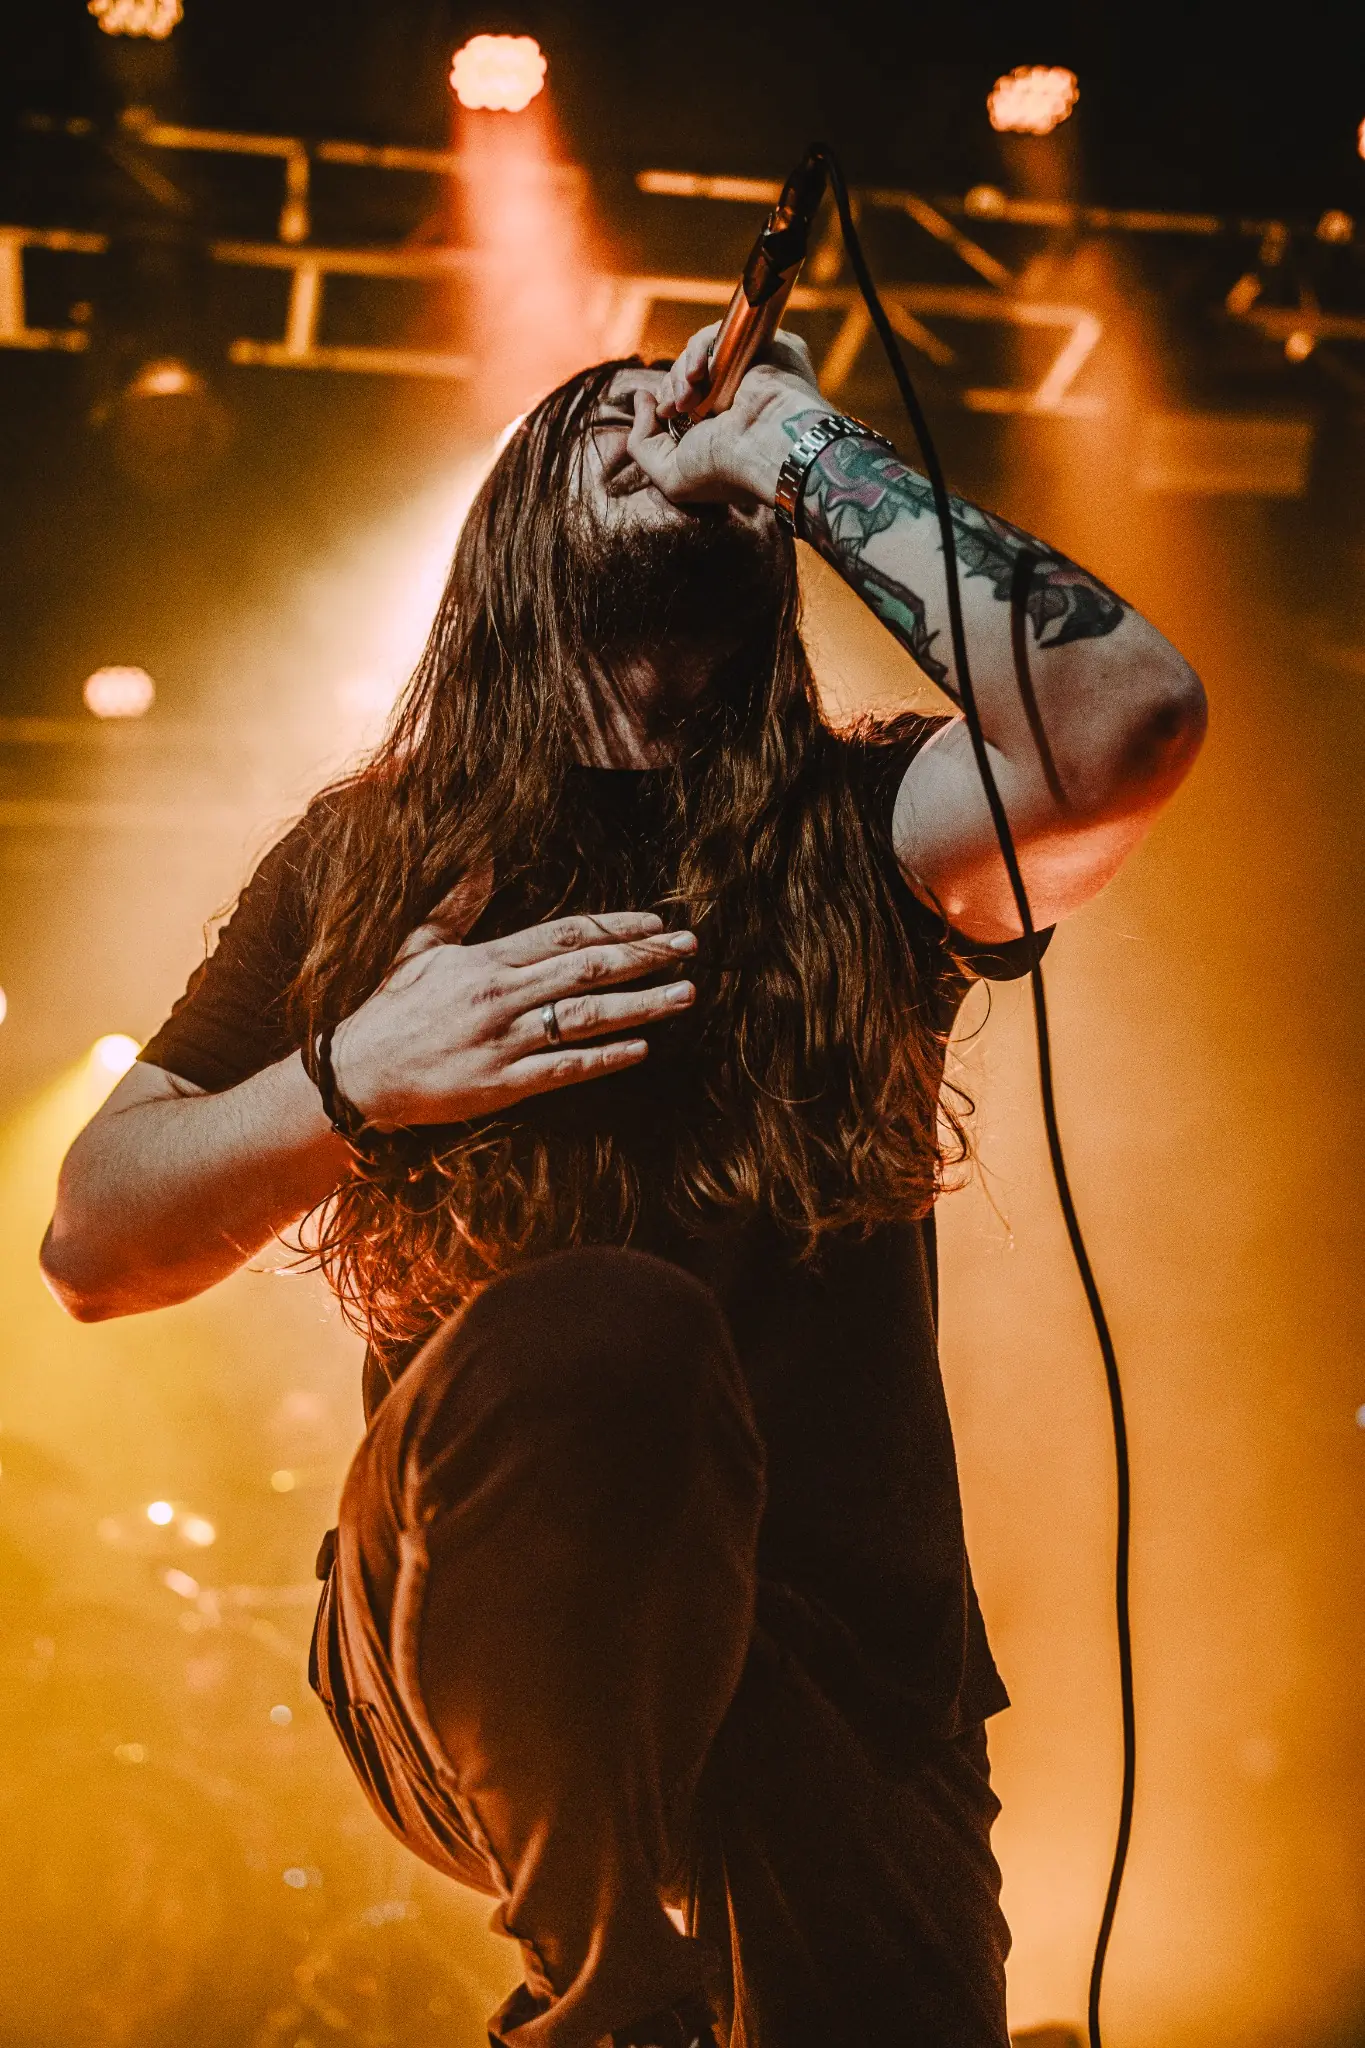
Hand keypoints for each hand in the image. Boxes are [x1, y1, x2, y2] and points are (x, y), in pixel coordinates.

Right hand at [330, 899, 697, 1130]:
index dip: (617, 928)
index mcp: (486, 960)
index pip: (566, 935)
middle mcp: (500, 995)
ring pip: (586, 1016)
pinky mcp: (502, 1085)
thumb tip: (480, 856)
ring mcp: (503, 1041)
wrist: (357, 1074)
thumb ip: (456, 903)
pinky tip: (642, 1048)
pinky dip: (605, 1057)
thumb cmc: (390, 1010)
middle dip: (645, 958)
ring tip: (684, 995)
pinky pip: (564, 1067)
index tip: (658, 925)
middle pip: (588, 970)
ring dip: (641, 1005)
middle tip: (690, 950)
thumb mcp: (419, 948)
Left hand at [626, 322, 826, 508]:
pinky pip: (718, 334)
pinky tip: (700, 374)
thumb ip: (642, 443)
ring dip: (682, 372)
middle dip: (673, 387)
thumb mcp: (670, 474)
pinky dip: (699, 350)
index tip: (667, 413)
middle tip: (677, 407)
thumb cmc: (724, 468)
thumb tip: (641, 398)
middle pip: (687, 373)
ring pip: (698, 353)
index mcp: (720, 425)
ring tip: (690, 396)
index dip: (667, 400)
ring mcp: (750, 370)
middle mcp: (735, 397)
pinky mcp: (763, 345)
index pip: (682, 396)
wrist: (766, 447)